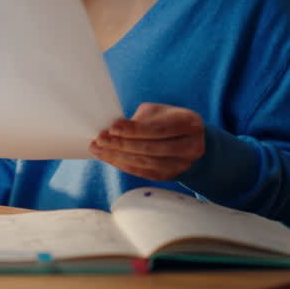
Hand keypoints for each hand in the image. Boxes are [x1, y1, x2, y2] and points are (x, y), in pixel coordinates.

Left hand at [89, 103, 205, 180]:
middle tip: (100, 139)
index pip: (158, 130)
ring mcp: (182, 165)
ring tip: (98, 149)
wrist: (188, 140)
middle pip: (151, 149)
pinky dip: (123, 165)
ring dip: (118, 157)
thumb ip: (140, 119)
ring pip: (145, 163)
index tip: (112, 128)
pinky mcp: (170, 176)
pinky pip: (143, 172)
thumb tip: (114, 129)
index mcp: (190, 124)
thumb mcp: (158, 112)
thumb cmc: (168, 120)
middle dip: (122, 145)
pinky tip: (108, 157)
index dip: (134, 130)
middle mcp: (191, 147)